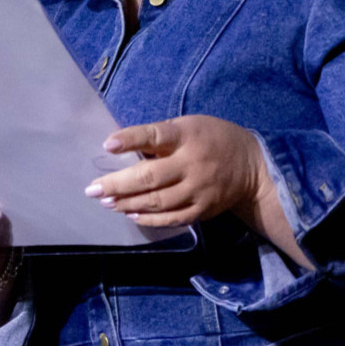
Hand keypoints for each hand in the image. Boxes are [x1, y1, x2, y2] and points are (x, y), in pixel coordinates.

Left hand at [88, 116, 263, 227]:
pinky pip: (172, 218)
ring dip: (127, 204)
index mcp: (188, 136)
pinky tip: (130, 215)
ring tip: (107, 203)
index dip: (131, 140)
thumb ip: (162, 137)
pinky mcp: (202, 209)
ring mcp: (198, 189)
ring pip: (157, 202)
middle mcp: (193, 163)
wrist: (252, 166)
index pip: (155, 136)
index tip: (107, 145)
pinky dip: (149, 219)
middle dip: (117, 184)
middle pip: (150, 177)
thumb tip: (123, 151)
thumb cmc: (212, 139)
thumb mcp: (191, 125)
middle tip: (92, 190)